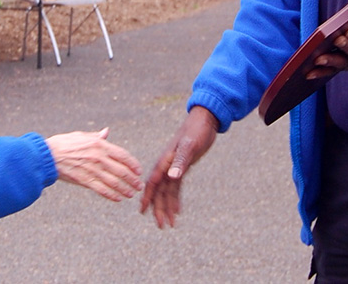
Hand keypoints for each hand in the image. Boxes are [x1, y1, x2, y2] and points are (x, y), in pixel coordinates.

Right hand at [45, 128, 142, 201]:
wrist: (47, 156)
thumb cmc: (63, 144)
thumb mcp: (81, 136)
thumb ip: (96, 136)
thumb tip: (106, 132)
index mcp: (99, 145)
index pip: (123, 155)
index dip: (133, 164)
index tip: (138, 171)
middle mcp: (99, 157)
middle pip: (122, 170)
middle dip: (133, 179)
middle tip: (139, 185)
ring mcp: (92, 169)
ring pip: (114, 182)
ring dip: (125, 189)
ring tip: (131, 194)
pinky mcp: (84, 181)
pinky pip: (102, 190)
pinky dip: (112, 195)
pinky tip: (118, 199)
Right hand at [140, 106, 218, 227]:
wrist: (204, 121)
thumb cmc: (196, 131)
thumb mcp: (190, 146)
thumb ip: (180, 161)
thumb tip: (172, 177)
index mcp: (165, 161)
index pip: (153, 183)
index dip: (147, 197)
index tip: (143, 212)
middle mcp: (167, 166)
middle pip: (159, 191)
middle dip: (159, 208)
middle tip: (162, 226)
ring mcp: (174, 167)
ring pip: (167, 191)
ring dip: (167, 207)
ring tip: (170, 224)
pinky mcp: (182, 167)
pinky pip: (176, 187)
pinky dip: (176, 199)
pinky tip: (178, 210)